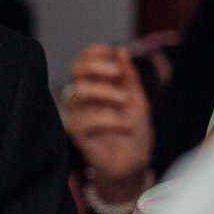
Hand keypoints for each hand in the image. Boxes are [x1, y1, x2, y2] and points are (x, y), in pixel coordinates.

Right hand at [62, 44, 152, 201]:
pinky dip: (110, 120)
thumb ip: (128, 77)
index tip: (110, 53)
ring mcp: (79, 115)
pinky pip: (86, 119)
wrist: (133, 164)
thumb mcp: (137, 100)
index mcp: (97, 87)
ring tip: (126, 102)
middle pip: (75, 70)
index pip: (83, 61)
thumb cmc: (133, 133)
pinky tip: (126, 126)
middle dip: (96, 67)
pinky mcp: (77, 134)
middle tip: (117, 74)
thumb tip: (120, 50)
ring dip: (106, 92)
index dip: (93, 53)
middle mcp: (84, 99)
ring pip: (80, 92)